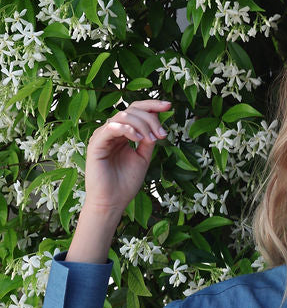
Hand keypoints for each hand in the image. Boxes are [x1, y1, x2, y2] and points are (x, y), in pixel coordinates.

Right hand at [82, 99, 170, 218]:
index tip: (169, 106)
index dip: (152, 106)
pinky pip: (110, 128)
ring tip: (151, 139)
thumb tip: (158, 124)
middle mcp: (112, 132)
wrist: (113, 202)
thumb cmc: (126, 183)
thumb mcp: (143, 157)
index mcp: (123, 134)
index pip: (136, 111)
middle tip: (162, 134)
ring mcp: (103, 136)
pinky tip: (138, 138)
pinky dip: (126, 129)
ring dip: (142, 125)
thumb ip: (149, 140)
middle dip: (150, 118)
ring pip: (122, 116)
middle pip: (131, 110)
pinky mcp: (95, 144)